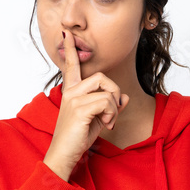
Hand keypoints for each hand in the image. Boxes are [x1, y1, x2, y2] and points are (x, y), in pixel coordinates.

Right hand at [43, 29, 128, 180]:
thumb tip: (125, 99)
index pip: (71, 66)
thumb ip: (110, 107)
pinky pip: (106, 102)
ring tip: (108, 121)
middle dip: (114, 93)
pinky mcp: (79, 108)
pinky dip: (112, 115)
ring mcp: (73, 99)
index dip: (71, 50)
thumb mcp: (98, 120)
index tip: (67, 34)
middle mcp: (70, 92)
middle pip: (101, 77)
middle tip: (112, 112)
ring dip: (114, 108)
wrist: (64, 155)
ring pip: (107, 90)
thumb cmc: (78, 138)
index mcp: (71, 92)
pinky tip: (106, 125)